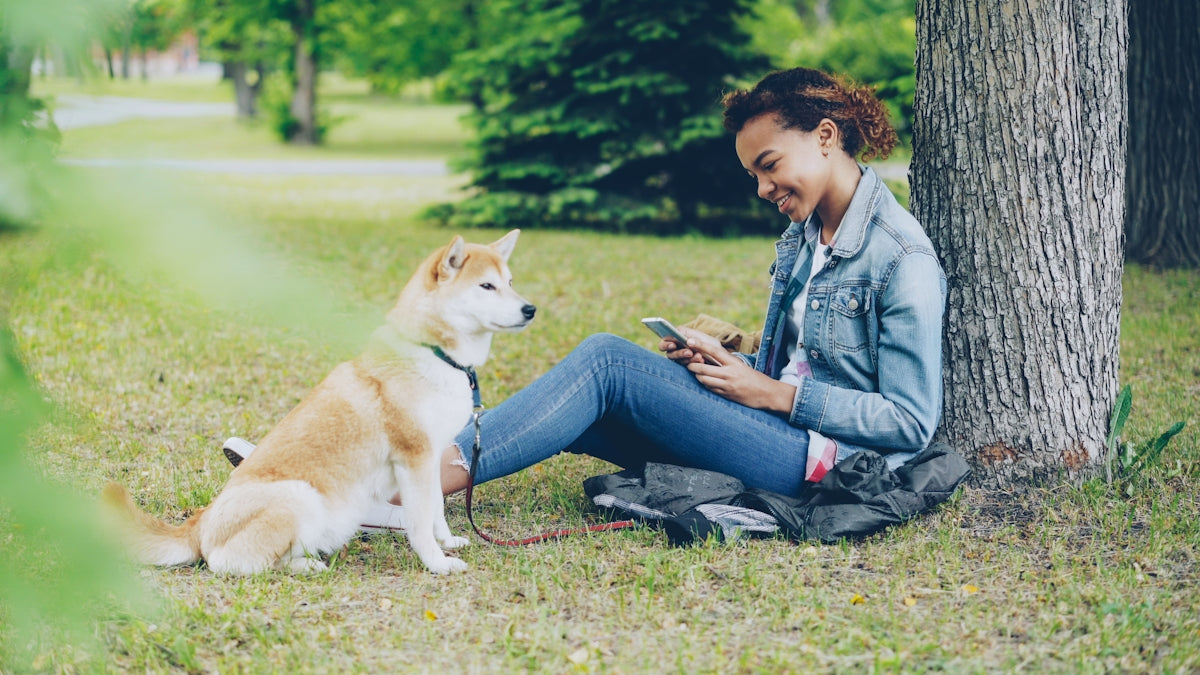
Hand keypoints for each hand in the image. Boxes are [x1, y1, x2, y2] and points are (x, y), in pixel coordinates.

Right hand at [659, 326, 714, 364]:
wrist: (720, 357)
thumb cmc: (709, 344)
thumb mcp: (701, 337)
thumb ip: (689, 335)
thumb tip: (680, 336)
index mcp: (676, 340)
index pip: (664, 342)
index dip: (666, 344)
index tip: (673, 345)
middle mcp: (676, 351)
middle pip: (670, 354)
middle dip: (680, 353)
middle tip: (689, 352)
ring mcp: (681, 361)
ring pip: (678, 361)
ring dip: (689, 359)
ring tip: (700, 356)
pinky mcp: (687, 369)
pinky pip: (687, 367)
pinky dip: (694, 364)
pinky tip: (702, 360)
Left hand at [680, 331, 796, 413]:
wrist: (768, 393)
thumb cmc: (755, 378)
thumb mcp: (741, 366)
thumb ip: (727, 362)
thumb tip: (710, 356)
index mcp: (734, 363)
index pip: (713, 351)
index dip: (700, 345)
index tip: (689, 341)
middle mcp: (729, 374)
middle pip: (703, 369)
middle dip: (692, 366)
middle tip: (688, 363)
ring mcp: (727, 386)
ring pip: (704, 380)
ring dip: (698, 376)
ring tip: (696, 373)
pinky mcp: (727, 395)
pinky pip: (710, 389)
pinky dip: (706, 384)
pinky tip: (706, 382)